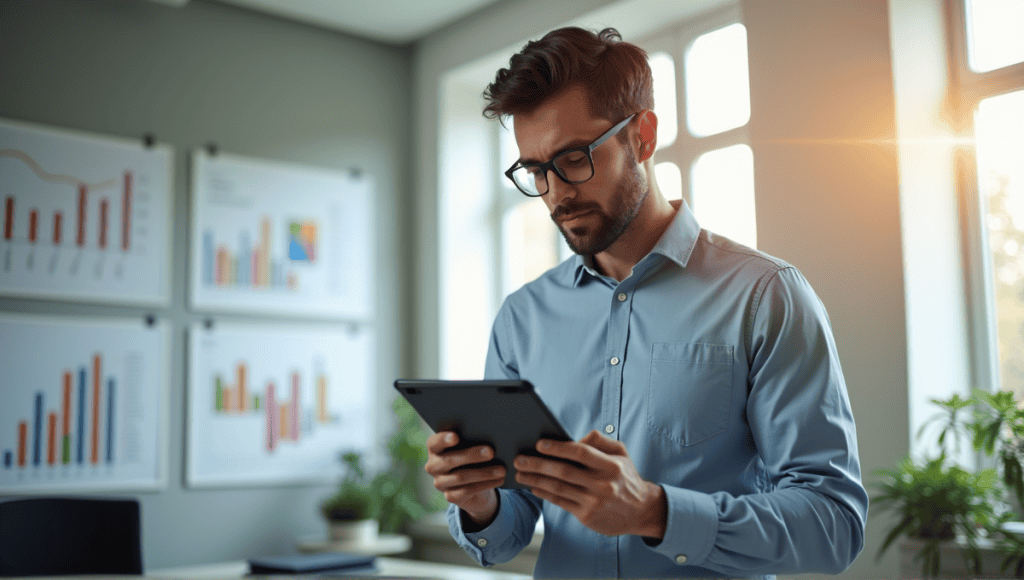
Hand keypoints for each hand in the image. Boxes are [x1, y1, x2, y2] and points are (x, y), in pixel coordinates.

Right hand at [425, 431, 505, 526]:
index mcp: (435, 449)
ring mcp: (440, 483)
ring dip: (484, 473)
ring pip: (460, 477)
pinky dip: (485, 485)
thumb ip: (472, 441)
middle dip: (471, 455)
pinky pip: (467, 491)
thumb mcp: (471, 447)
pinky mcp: (450, 497)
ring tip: (501, 469)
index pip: (434, 442)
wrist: (475, 484)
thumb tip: (489, 438)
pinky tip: (499, 480)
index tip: (456, 436)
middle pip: (449, 460)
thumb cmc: (473, 457)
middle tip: (491, 451)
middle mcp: (433, 466)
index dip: (443, 439)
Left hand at [514, 430, 666, 538]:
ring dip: (535, 480)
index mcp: (611, 466)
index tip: (539, 443)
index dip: (558, 447)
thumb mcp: (621, 453)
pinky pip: (560, 502)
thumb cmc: (625, 477)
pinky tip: (533, 486)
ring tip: (520, 473)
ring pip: (558, 488)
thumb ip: (600, 441)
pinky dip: (544, 493)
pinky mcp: (587, 516)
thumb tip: (575, 438)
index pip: (581, 453)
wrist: (641, 510)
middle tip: (520, 459)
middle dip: (538, 464)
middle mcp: (603, 484)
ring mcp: (594, 502)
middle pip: (564, 471)